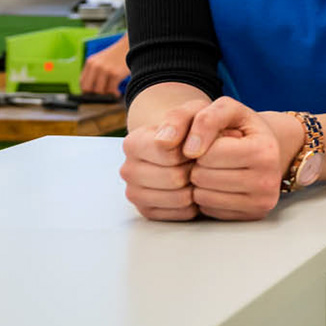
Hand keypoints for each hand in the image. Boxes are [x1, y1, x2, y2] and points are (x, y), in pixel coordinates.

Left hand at [79, 39, 127, 96]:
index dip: (87, 91)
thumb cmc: (118, 56)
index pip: (82, 83)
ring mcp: (105, 70)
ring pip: (99, 91)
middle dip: (95, 95)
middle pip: (88, 89)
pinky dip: (114, 94)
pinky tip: (117, 92)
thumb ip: (95, 71)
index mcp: (90, 62)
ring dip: (106, 95)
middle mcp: (95, 66)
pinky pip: (111, 90)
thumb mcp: (102, 60)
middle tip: (103, 96)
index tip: (93, 95)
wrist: (132, 46)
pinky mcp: (115, 74)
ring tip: (112, 93)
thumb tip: (91, 90)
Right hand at [119, 96, 204, 220]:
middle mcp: (127, 169)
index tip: (194, 144)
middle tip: (198, 161)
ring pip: (178, 198)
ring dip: (195, 186)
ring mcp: (134, 193)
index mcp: (132, 143)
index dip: (191, 150)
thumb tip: (164, 141)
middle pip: (174, 178)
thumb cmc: (190, 127)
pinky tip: (192, 188)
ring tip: (196, 173)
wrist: (184, 145)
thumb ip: (179, 118)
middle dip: (194, 169)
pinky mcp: (147, 211)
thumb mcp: (191, 110)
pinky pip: (180, 214)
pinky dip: (193, 202)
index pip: (168, 153)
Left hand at [184, 98, 294, 221]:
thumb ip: (202, 118)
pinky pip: (209, 210)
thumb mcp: (225, 109)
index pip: (209, 153)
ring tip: (213, 168)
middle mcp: (268, 181)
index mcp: (264, 151)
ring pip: (202, 197)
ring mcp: (261, 202)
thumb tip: (169, 143)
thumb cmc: (240, 127)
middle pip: (203, 177)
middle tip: (211, 155)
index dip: (201, 143)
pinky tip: (218, 183)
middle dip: (198, 164)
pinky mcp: (252, 216)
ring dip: (199, 181)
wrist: (266, 148)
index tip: (212, 139)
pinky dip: (207, 196)